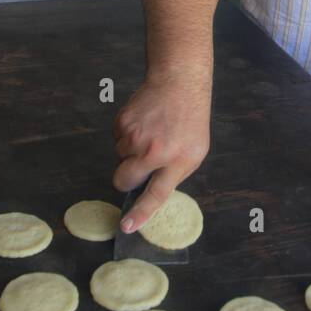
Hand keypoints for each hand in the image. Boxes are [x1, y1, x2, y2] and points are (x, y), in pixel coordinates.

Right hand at [112, 73, 211, 232]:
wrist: (179, 85)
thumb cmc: (189, 122)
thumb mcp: (194, 153)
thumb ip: (173, 174)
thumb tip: (150, 192)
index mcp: (177, 160)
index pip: (156, 194)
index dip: (140, 212)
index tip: (127, 226)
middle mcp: (155, 150)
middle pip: (124, 180)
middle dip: (125, 179)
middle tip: (139, 166)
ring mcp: (136, 136)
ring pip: (119, 158)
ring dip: (130, 152)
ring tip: (150, 134)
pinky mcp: (123, 123)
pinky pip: (117, 140)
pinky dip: (127, 136)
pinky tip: (144, 124)